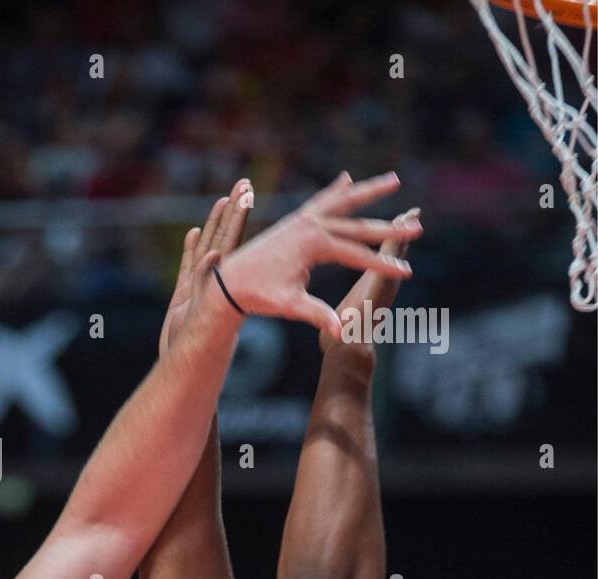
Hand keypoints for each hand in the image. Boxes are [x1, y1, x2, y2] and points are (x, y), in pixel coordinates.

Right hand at [159, 177, 251, 355]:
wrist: (186, 367)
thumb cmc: (204, 348)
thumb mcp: (213, 314)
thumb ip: (209, 280)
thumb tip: (214, 254)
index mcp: (224, 281)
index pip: (233, 239)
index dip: (239, 215)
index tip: (248, 192)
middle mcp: (215, 279)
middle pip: (225, 237)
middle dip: (233, 211)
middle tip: (243, 184)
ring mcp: (201, 286)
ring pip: (209, 248)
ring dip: (215, 225)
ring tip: (223, 200)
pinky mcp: (185, 295)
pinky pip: (190, 267)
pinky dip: (192, 250)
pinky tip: (194, 232)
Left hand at [215, 171, 420, 339]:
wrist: (228, 281)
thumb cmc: (258, 295)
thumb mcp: (289, 306)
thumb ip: (317, 314)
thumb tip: (339, 331)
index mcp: (313, 244)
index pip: (356, 256)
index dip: (382, 266)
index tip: (407, 273)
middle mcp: (309, 225)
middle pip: (357, 227)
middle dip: (389, 229)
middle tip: (418, 227)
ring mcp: (301, 220)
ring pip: (342, 203)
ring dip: (368, 192)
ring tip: (394, 180)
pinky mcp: (294, 221)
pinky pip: (320, 202)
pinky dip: (335, 191)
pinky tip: (346, 178)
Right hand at [322, 207, 420, 353]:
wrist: (348, 351)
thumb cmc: (342, 338)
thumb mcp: (340, 331)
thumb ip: (341, 327)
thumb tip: (345, 338)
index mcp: (373, 290)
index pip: (386, 259)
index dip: (393, 240)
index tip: (403, 222)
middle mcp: (384, 286)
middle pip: (396, 253)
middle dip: (403, 232)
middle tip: (414, 213)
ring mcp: (382, 286)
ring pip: (393, 256)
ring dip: (398, 236)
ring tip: (404, 218)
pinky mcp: (376, 286)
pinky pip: (383, 260)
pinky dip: (389, 244)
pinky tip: (387, 236)